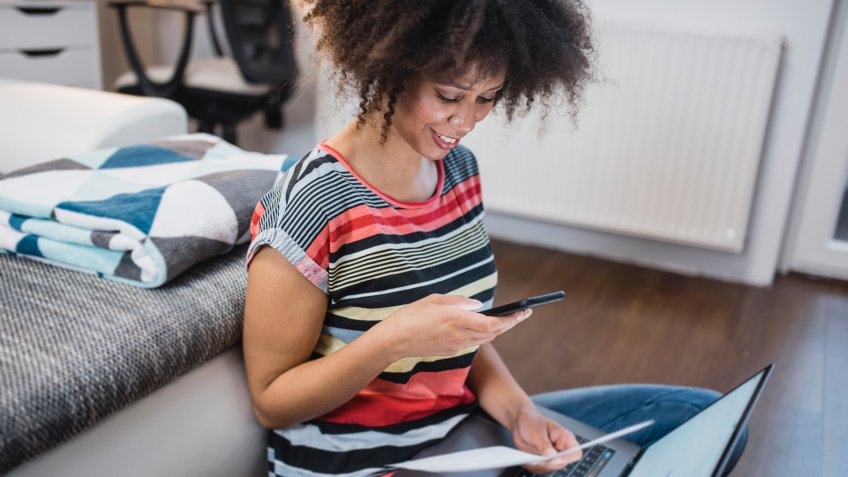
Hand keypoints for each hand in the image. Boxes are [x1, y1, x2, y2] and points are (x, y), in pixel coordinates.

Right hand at [373, 294, 530, 358]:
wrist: (394, 341)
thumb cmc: (411, 316)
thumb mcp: (435, 300)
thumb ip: (460, 302)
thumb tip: (478, 305)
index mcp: (457, 320)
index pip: (493, 322)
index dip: (512, 319)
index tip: (524, 312)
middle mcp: (460, 336)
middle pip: (494, 332)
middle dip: (510, 324)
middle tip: (522, 314)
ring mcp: (456, 346)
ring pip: (485, 339)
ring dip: (498, 330)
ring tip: (507, 319)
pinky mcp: (450, 352)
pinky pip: (472, 343)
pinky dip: (482, 334)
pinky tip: (483, 326)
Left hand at [511, 405, 581, 473]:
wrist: (520, 423)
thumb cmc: (532, 421)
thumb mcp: (538, 431)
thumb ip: (544, 444)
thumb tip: (551, 456)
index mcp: (565, 438)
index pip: (575, 453)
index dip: (568, 458)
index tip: (556, 458)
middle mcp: (560, 450)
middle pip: (560, 464)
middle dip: (549, 463)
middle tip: (537, 459)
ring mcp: (550, 457)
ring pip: (548, 467)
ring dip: (538, 464)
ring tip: (528, 457)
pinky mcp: (541, 462)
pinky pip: (538, 468)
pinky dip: (532, 465)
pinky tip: (525, 458)